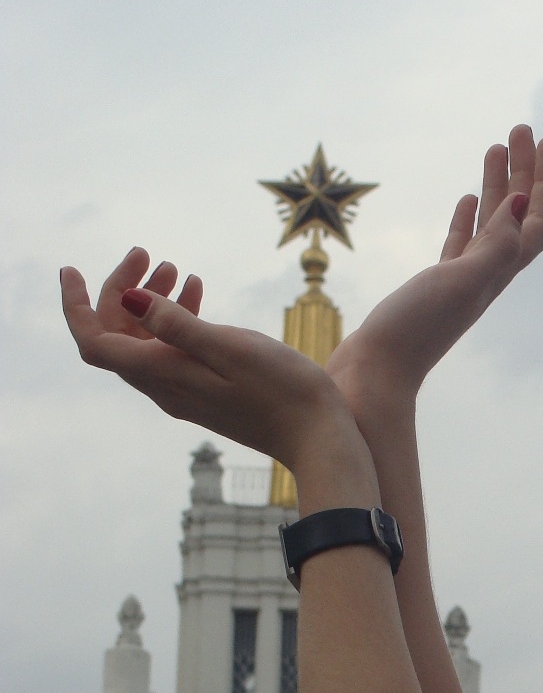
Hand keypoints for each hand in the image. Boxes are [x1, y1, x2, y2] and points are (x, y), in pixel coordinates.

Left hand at [62, 248, 364, 474]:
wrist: (320, 437)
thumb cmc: (283, 391)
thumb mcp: (230, 348)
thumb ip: (176, 324)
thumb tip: (129, 301)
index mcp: (163, 375)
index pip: (95, 342)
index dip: (75, 305)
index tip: (72, 269)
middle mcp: (165, 388)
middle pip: (117, 337)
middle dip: (120, 291)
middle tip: (148, 255)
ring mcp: (186, 392)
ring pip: (145, 341)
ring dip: (149, 302)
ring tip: (175, 268)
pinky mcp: (206, 392)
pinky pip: (172, 351)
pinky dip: (174, 319)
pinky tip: (196, 294)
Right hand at [328, 125, 542, 417]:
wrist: (375, 372)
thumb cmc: (415, 330)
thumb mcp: (460, 282)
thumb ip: (494, 245)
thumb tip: (522, 201)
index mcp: (499, 272)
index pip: (540, 220)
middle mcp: (487, 275)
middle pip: (520, 215)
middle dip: (526, 171)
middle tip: (520, 129)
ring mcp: (461, 281)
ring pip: (491, 224)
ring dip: (499, 185)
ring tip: (496, 147)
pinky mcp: (434, 287)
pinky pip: (461, 245)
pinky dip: (469, 217)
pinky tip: (468, 199)